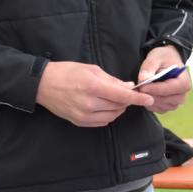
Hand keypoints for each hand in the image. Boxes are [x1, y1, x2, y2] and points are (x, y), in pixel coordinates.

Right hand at [35, 61, 151, 126]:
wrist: (43, 85)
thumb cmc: (67, 72)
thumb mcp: (91, 69)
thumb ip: (111, 80)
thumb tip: (128, 87)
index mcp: (92, 86)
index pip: (121, 95)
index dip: (137, 98)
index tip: (149, 99)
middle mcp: (89, 103)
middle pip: (119, 106)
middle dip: (127, 100)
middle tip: (127, 92)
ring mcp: (84, 115)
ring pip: (113, 115)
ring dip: (118, 108)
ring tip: (114, 98)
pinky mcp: (80, 122)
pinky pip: (103, 121)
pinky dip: (109, 115)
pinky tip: (105, 106)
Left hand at [134, 46, 191, 113]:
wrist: (168, 62)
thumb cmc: (164, 58)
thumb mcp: (156, 57)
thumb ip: (149, 67)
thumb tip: (143, 79)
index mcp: (183, 82)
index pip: (168, 89)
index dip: (154, 89)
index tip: (142, 86)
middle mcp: (182, 95)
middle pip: (165, 99)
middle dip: (150, 94)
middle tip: (138, 88)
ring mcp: (176, 102)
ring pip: (160, 106)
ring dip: (149, 99)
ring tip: (141, 89)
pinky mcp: (168, 106)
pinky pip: (158, 109)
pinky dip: (149, 103)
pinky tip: (145, 94)